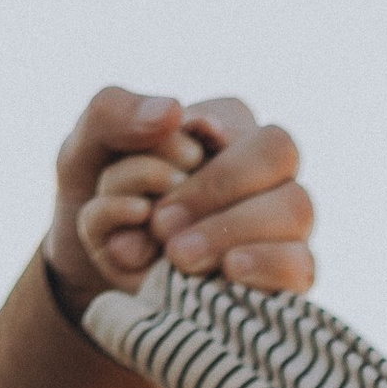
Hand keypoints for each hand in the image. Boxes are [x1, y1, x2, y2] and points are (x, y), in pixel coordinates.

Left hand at [44, 91, 317, 315]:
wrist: (95, 269)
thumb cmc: (100, 198)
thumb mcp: (85, 148)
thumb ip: (114, 114)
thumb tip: (173, 113)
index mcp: (223, 128)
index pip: (237, 119)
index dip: (200, 145)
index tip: (164, 178)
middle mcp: (260, 171)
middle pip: (279, 153)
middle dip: (216, 188)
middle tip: (162, 224)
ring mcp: (279, 224)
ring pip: (296, 208)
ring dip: (231, 229)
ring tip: (176, 255)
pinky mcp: (283, 274)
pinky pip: (301, 264)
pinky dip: (266, 264)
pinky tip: (228, 271)